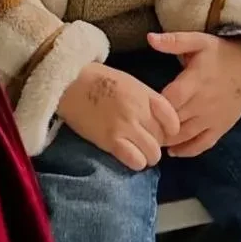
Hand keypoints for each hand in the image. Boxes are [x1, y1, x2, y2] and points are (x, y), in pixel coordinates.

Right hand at [57, 61, 180, 171]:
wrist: (68, 82)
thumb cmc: (97, 80)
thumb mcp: (128, 82)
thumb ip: (146, 100)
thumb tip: (157, 122)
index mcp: (144, 94)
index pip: (172, 119)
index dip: (169, 130)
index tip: (160, 131)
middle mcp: (139, 110)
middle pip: (162, 139)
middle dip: (154, 142)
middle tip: (141, 140)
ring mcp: (126, 126)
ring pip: (153, 154)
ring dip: (146, 155)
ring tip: (134, 150)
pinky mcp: (111, 141)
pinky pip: (136, 161)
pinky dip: (135, 162)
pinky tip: (126, 155)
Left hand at [148, 31, 240, 157]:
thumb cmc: (219, 53)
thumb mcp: (198, 41)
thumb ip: (174, 41)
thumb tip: (149, 38)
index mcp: (195, 81)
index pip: (172, 98)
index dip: (156, 105)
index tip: (141, 107)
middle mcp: (204, 103)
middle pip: (176, 119)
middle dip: (157, 125)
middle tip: (138, 128)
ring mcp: (213, 118)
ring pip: (187, 135)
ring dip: (168, 140)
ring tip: (150, 141)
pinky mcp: (221, 128)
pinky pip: (204, 144)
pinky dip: (188, 150)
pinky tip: (173, 152)